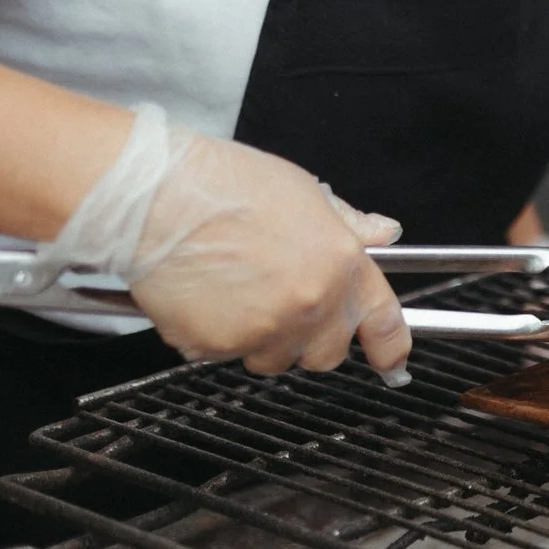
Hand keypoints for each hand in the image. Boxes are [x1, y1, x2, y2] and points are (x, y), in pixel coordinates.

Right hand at [41, 107, 411, 379]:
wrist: (155, 198)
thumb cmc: (225, 185)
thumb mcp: (305, 191)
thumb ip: (347, 224)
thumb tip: (382, 232)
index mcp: (341, 266)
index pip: (385, 323)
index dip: (391, 349)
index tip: (393, 363)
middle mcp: (309, 305)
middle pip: (326, 354)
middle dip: (311, 338)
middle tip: (284, 303)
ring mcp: (263, 331)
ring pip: (273, 359)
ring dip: (263, 338)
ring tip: (238, 291)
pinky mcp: (216, 346)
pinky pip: (223, 355)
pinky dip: (217, 336)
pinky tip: (206, 296)